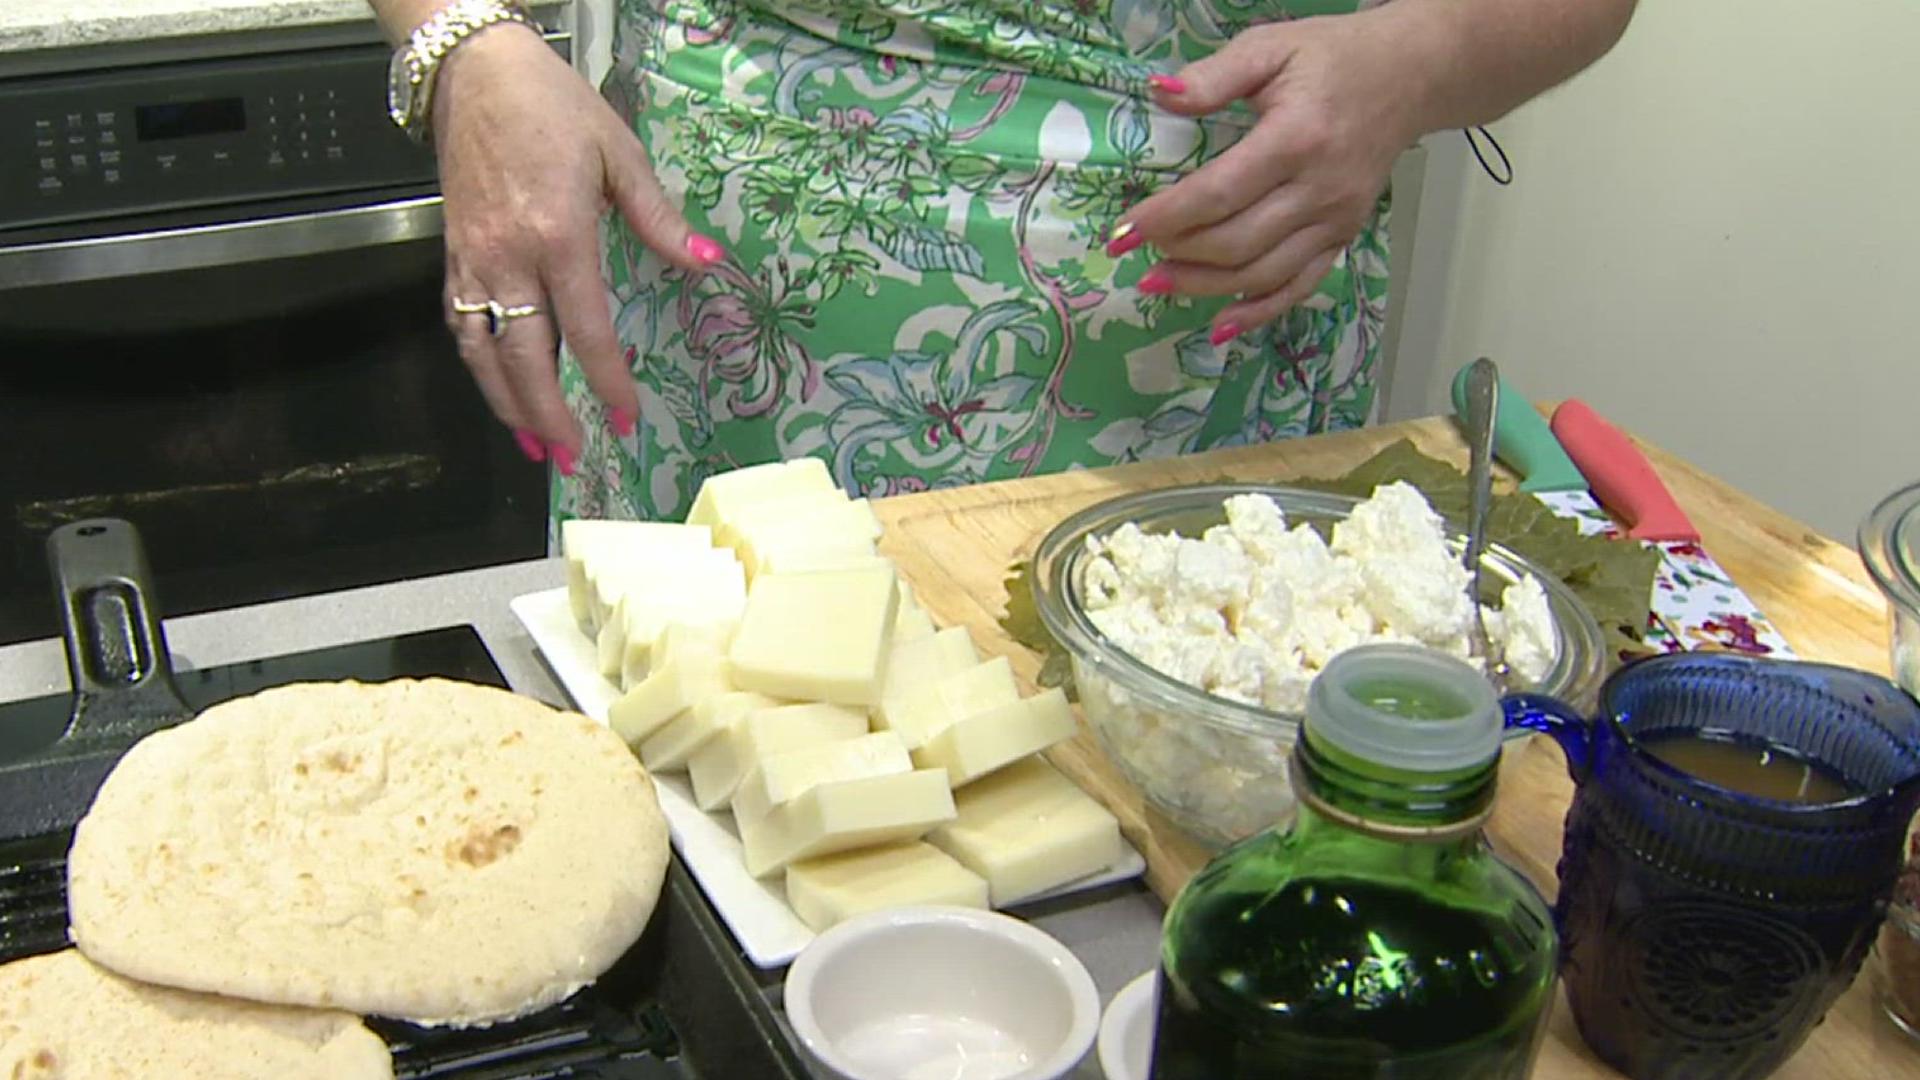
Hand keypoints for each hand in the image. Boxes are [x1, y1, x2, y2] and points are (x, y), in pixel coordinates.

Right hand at [432, 26, 723, 468]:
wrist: (475, 71)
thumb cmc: (553, 106)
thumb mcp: (619, 154)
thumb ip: (660, 219)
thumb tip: (711, 264)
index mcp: (558, 234)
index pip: (587, 330)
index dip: (607, 382)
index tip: (627, 419)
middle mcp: (509, 258)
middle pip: (525, 358)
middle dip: (548, 416)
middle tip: (571, 460)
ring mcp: (473, 260)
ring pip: (483, 353)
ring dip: (507, 406)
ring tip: (534, 445)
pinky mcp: (452, 255)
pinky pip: (461, 326)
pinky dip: (480, 367)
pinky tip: (501, 391)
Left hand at [1109, 10, 1428, 343]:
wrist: (1410, 76)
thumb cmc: (1332, 58)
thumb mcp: (1271, 46)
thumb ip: (1214, 76)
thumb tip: (1158, 96)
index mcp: (1296, 139)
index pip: (1220, 192)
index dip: (1166, 218)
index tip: (1123, 231)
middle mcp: (1319, 188)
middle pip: (1237, 242)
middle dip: (1178, 253)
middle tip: (1138, 251)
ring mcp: (1336, 220)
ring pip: (1262, 273)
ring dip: (1204, 286)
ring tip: (1158, 283)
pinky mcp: (1344, 237)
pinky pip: (1298, 286)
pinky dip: (1258, 312)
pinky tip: (1219, 327)